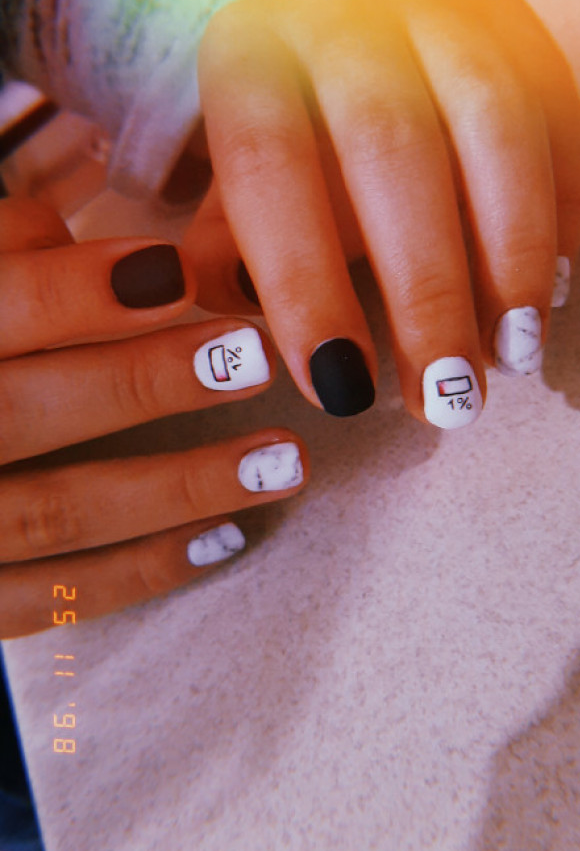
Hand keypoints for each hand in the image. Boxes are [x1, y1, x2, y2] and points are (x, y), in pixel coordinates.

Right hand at [0, 197, 307, 638]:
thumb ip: (1, 256)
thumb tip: (104, 250)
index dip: (79, 292)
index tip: (177, 271)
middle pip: (31, 411)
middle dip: (147, 383)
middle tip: (255, 360)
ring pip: (59, 513)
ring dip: (180, 487)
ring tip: (282, 461)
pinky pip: (50, 600)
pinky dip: (140, 571)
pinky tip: (226, 539)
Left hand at [184, 0, 579, 428]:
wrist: (344, 52)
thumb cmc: (286, 155)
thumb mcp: (232, 203)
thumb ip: (226, 265)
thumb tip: (238, 348)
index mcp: (251, 53)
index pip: (270, 164)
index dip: (306, 285)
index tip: (342, 389)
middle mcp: (342, 9)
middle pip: (392, 145)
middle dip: (428, 289)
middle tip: (446, 395)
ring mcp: (436, 5)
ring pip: (493, 125)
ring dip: (514, 256)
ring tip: (515, 354)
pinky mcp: (510, 20)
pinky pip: (555, 113)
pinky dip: (563, 209)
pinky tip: (552, 289)